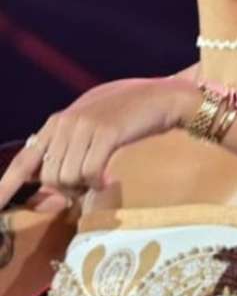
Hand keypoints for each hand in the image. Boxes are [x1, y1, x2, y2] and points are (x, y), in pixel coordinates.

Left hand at [0, 78, 195, 208]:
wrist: (161, 98)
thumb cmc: (127, 118)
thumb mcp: (91, 134)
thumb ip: (68, 158)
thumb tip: (47, 198)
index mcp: (56, 123)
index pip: (24, 161)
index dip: (6, 186)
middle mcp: (65, 123)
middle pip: (50, 177)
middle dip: (67, 189)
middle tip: (88, 186)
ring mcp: (85, 127)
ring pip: (68, 177)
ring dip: (84, 186)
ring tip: (100, 179)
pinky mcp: (106, 133)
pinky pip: (89, 171)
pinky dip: (97, 182)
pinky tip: (108, 180)